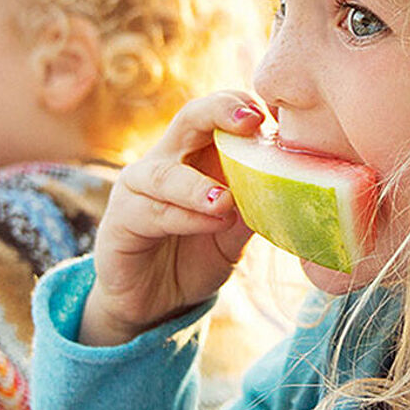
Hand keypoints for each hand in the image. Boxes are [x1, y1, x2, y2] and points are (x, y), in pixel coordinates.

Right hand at [79, 92, 265, 345]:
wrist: (155, 303)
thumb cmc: (196, 256)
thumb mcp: (234, 233)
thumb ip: (254, 207)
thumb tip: (291, 186)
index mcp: (199, 155)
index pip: (220, 114)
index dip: (245, 106)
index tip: (276, 117)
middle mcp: (167, 161)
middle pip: (189, 118)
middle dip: (220, 112)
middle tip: (252, 122)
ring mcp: (138, 188)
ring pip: (164, 173)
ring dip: (198, 185)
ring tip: (226, 200)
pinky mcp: (119, 222)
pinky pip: (151, 213)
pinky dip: (185, 217)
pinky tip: (211, 223)